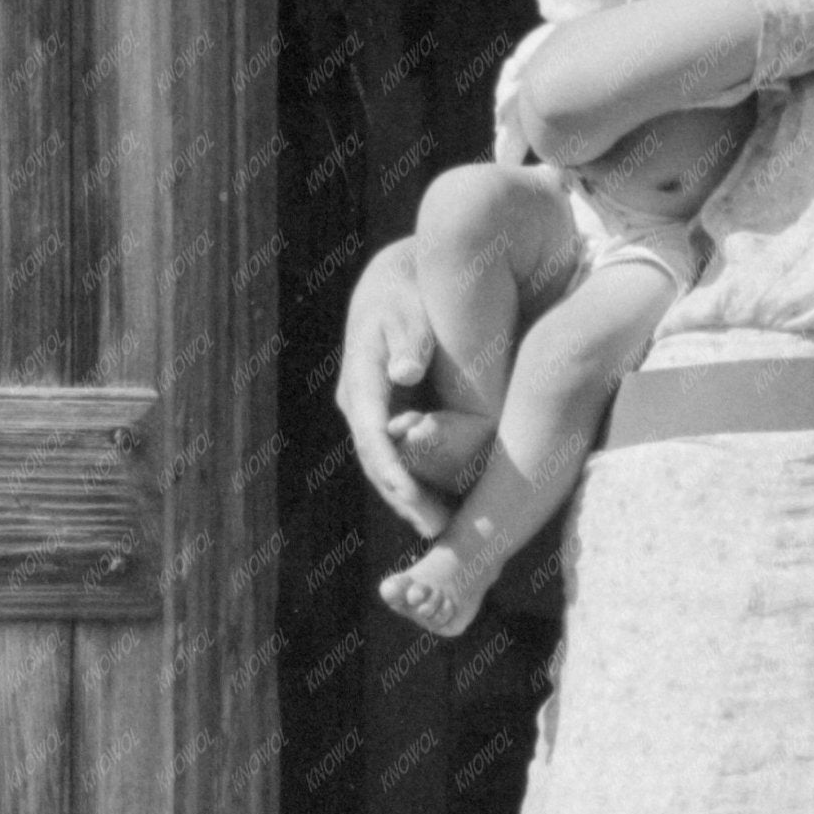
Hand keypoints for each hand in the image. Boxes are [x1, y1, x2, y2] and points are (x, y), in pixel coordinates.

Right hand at [335, 240, 449, 537]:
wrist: (400, 283)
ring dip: (414, 501)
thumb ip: (407, 339)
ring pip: (392, 468)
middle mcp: (363, 407)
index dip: (394, 472)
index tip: (414, 499)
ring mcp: (375, 415)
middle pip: (380, 465)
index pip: (374, 438)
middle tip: (438, 531)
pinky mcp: (393, 417)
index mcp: (362, 384)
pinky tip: (451, 505)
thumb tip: (402, 372)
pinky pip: (406, 458)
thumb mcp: (406, 307)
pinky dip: (423, 483)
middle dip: (406, 500)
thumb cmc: (408, 292)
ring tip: (446, 531)